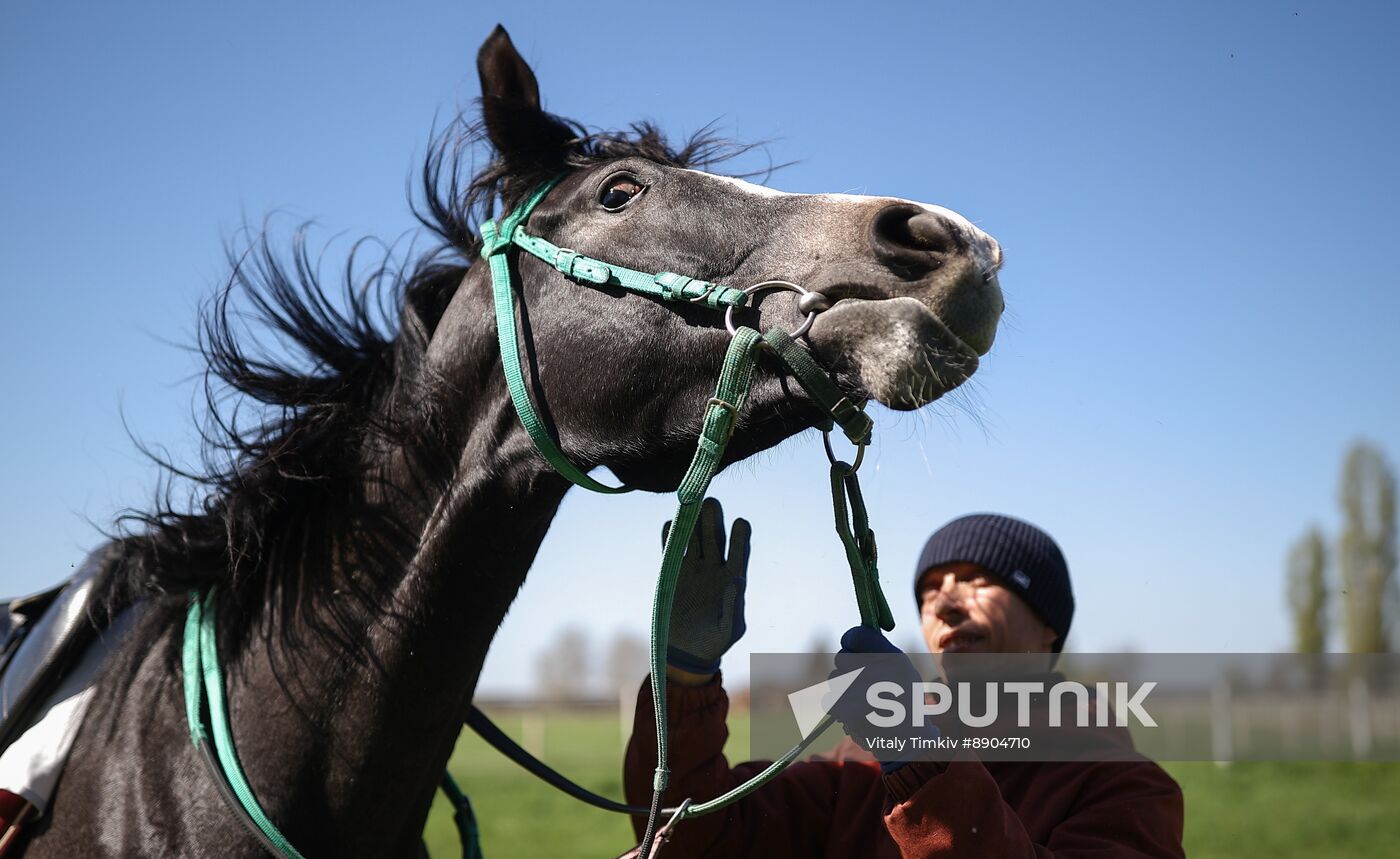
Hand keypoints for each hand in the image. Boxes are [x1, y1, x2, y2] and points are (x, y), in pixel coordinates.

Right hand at [663, 498, 749, 677]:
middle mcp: (713, 569)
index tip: (741, 522)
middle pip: (715, 539)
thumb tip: (734, 585)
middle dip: (713, 521)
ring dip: (692, 523)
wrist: (688, 651)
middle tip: (712, 503)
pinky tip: (670, 524)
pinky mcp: (672, 574)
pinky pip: (670, 551)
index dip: (740, 538)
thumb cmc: (716, 641)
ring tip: (691, 504)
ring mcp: (692, 569)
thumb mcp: (729, 630)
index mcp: (732, 580)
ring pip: (693, 540)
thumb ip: (733, 609)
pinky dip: (669, 538)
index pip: (739, 553)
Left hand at [828, 625, 936, 771]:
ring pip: (834, 678)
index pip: (856, 636)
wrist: (908, 741)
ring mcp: (862, 693)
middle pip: (841, 656)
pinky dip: (838, 706)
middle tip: (858, 678)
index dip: (850, 641)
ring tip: (861, 698)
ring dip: (842, 687)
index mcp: (893, 658)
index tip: (852, 649)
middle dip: (846, 667)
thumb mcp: (902, 670)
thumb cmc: (904, 702)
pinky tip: (854, 711)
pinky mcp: (849, 713)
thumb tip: (851, 638)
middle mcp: (878, 671)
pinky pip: (829, 700)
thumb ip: (878, 652)